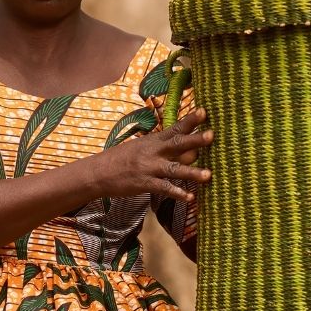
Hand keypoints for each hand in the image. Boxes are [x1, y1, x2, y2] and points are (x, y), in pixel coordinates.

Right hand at [96, 107, 212, 201]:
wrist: (98, 172)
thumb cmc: (123, 159)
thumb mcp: (142, 147)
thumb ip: (165, 149)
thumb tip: (190, 151)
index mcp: (154, 140)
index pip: (175, 128)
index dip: (190, 120)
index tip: (204, 111)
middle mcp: (153, 152)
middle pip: (177, 144)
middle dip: (195, 140)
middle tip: (212, 135)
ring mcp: (149, 168)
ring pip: (174, 169)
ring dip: (192, 172)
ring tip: (208, 175)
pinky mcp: (145, 183)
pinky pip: (164, 188)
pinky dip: (177, 193)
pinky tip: (190, 198)